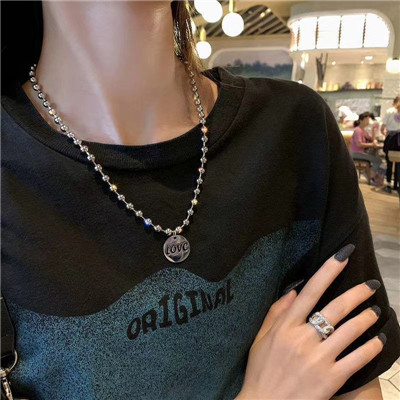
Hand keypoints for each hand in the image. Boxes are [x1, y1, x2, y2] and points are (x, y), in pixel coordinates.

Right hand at [236, 245, 384, 399]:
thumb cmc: (261, 370)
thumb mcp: (261, 338)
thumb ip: (276, 312)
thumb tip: (295, 290)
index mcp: (285, 326)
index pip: (311, 291)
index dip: (328, 271)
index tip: (343, 255)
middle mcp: (303, 338)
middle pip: (336, 308)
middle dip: (357, 293)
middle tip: (372, 284)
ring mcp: (319, 359)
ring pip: (351, 330)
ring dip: (367, 317)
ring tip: (376, 310)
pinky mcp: (332, 379)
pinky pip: (358, 358)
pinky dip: (372, 346)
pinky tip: (379, 339)